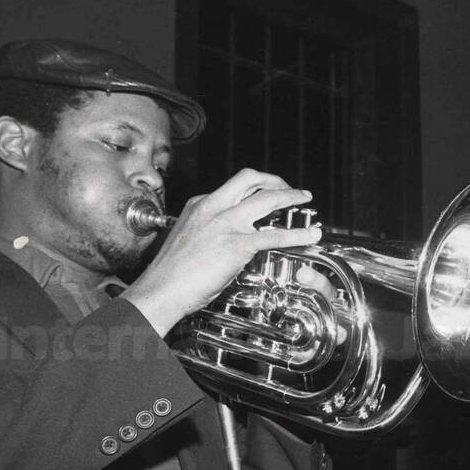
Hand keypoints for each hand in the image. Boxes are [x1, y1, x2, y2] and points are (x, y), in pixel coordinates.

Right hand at [122, 169, 321, 336]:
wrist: (159, 290)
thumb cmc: (170, 275)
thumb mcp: (188, 241)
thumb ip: (208, 234)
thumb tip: (226, 242)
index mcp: (199, 205)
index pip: (232, 187)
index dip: (255, 188)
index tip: (266, 193)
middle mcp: (212, 208)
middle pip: (250, 179)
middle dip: (275, 180)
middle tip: (291, 189)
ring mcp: (225, 224)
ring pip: (267, 200)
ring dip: (291, 197)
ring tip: (305, 200)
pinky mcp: (236, 245)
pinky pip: (275, 236)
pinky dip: (297, 234)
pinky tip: (310, 236)